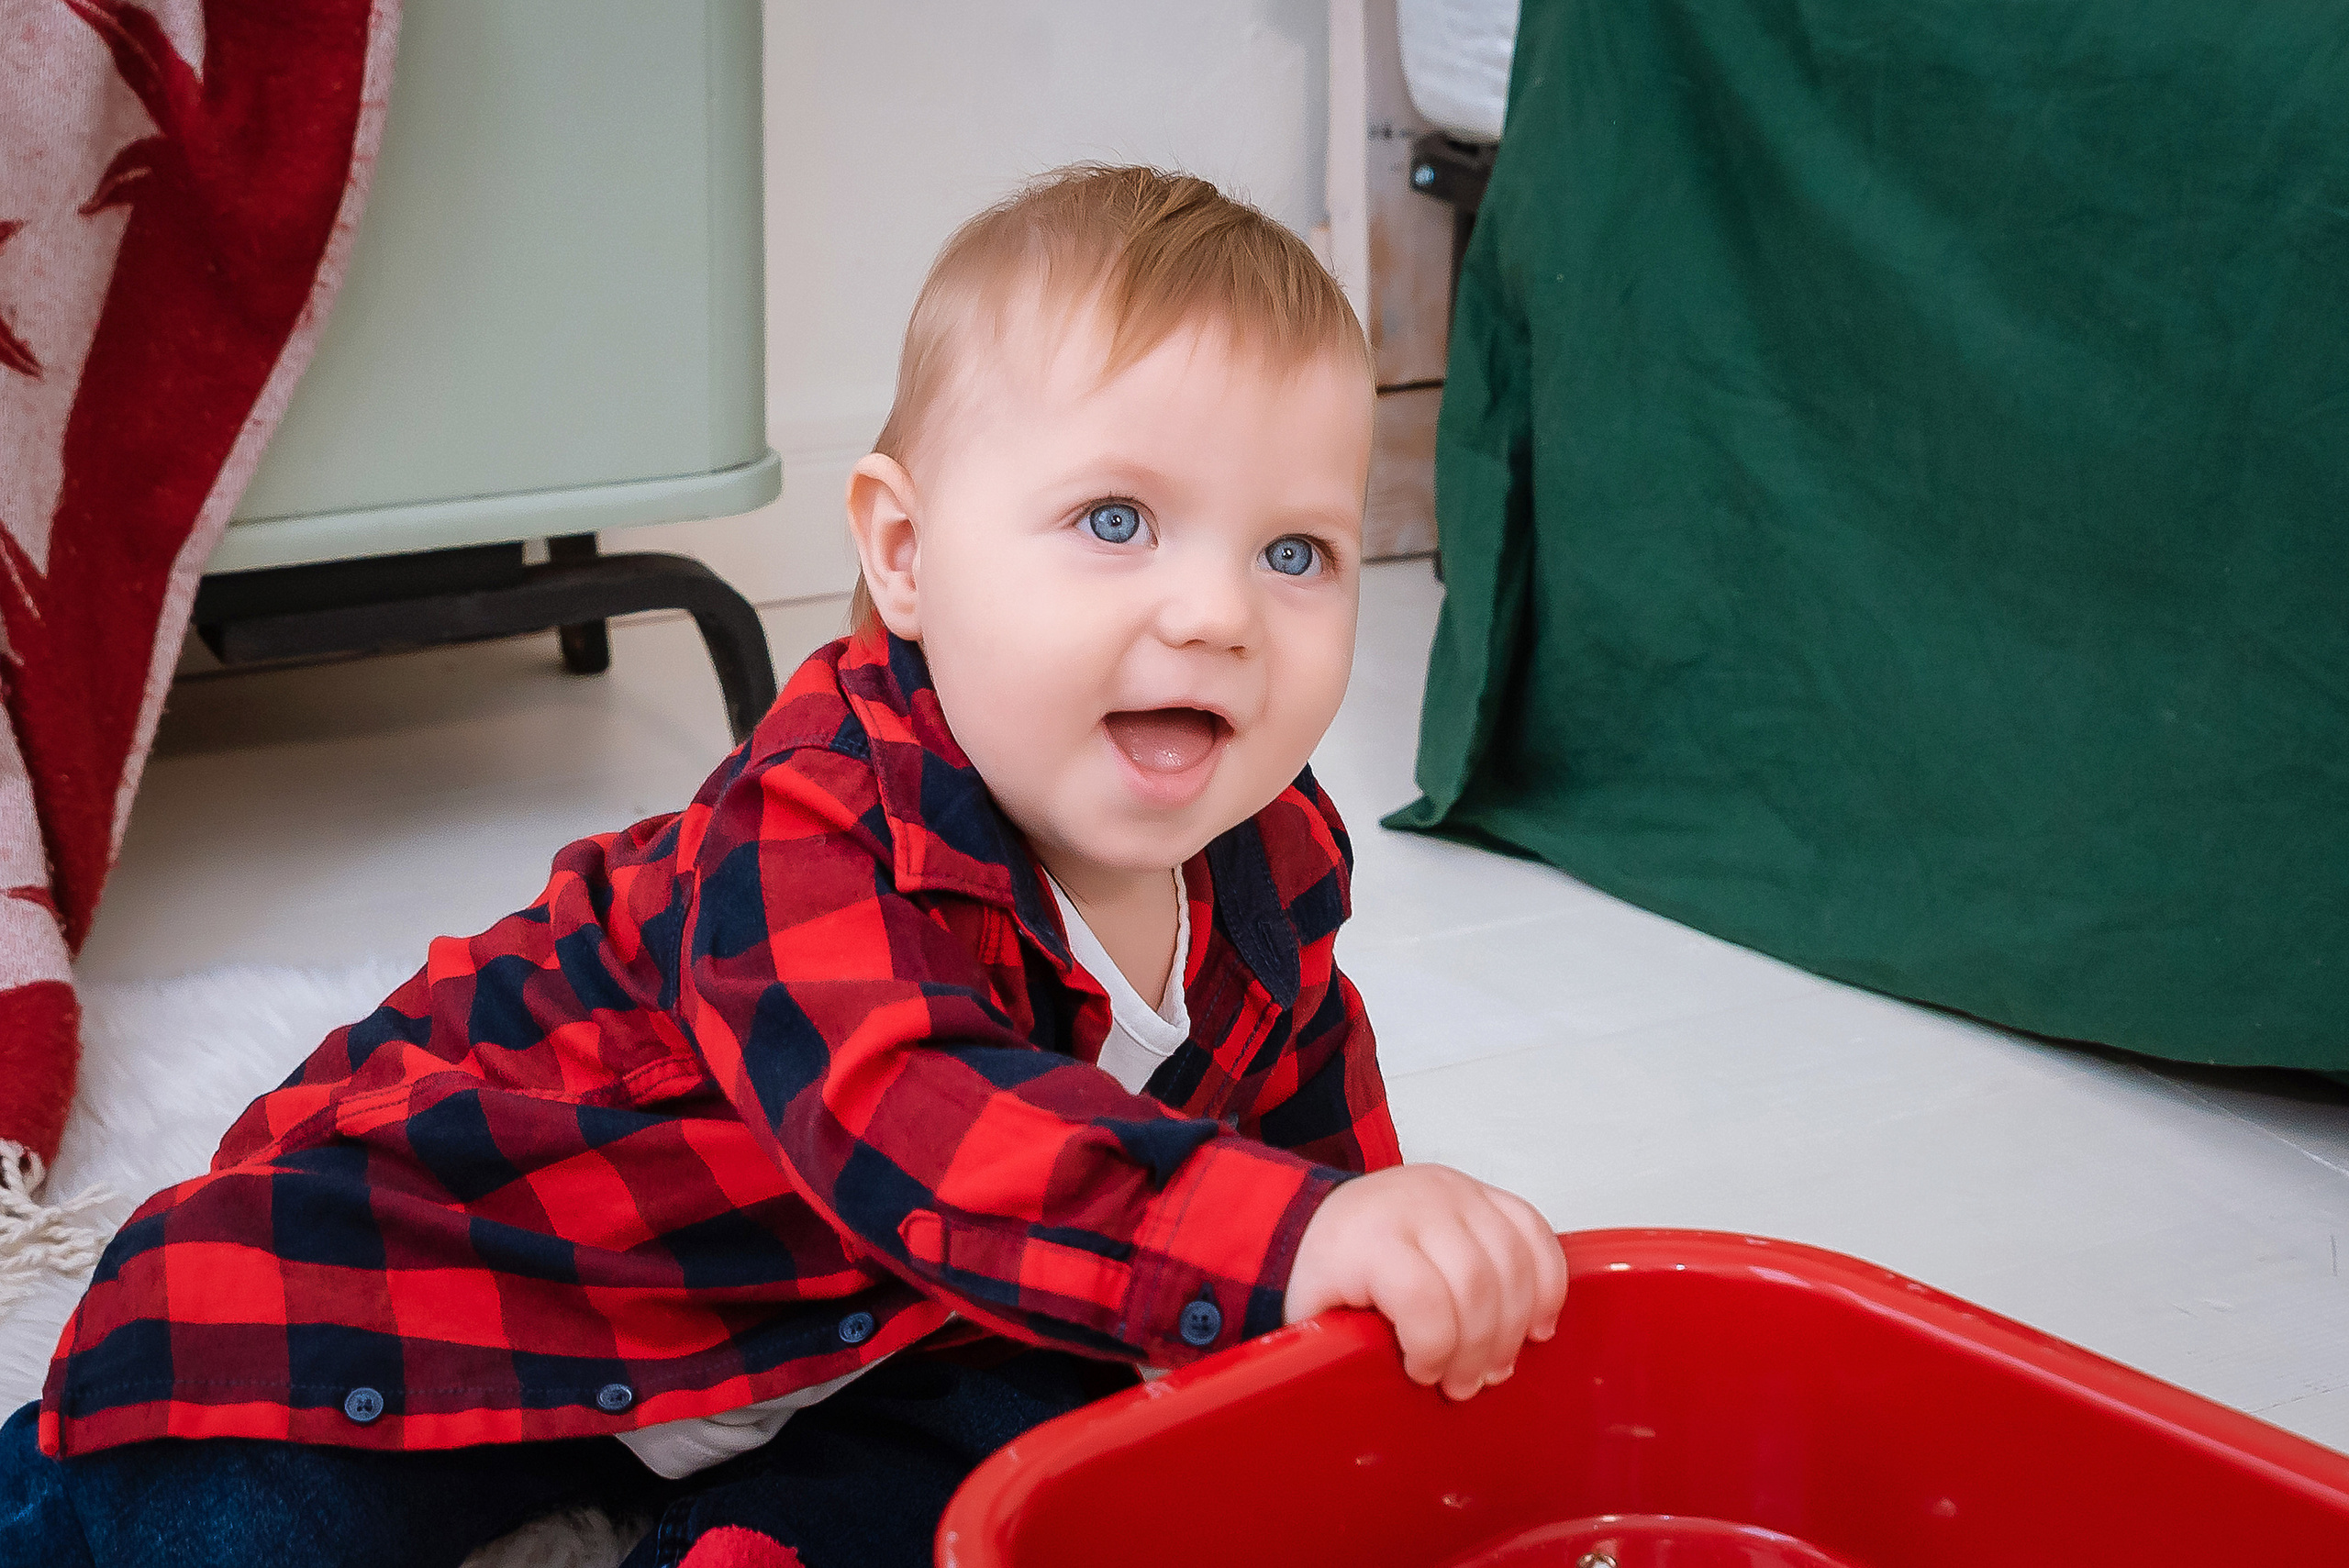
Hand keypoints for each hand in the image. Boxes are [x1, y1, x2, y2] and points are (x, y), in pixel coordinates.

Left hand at [1284, 1164, 1565, 1400]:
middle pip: (1476, 1283)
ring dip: (1516, 1326)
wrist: (1331, 1214)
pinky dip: (1547, 1283)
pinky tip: (1534, 1323)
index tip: (1423, 1374)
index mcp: (1368, 1238)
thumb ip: (1340, 1352)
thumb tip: (1361, 1406)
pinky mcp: (1487, 1194)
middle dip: (1480, 1348)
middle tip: (1466, 1383)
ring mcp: (1458, 1194)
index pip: (1421, 1296)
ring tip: (1496, 1363)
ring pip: (1514, 1261)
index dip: (1433, 1348)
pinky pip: (1536, 1232)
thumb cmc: (1330, 1270)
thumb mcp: (1315, 1314)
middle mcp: (1417, 1206)